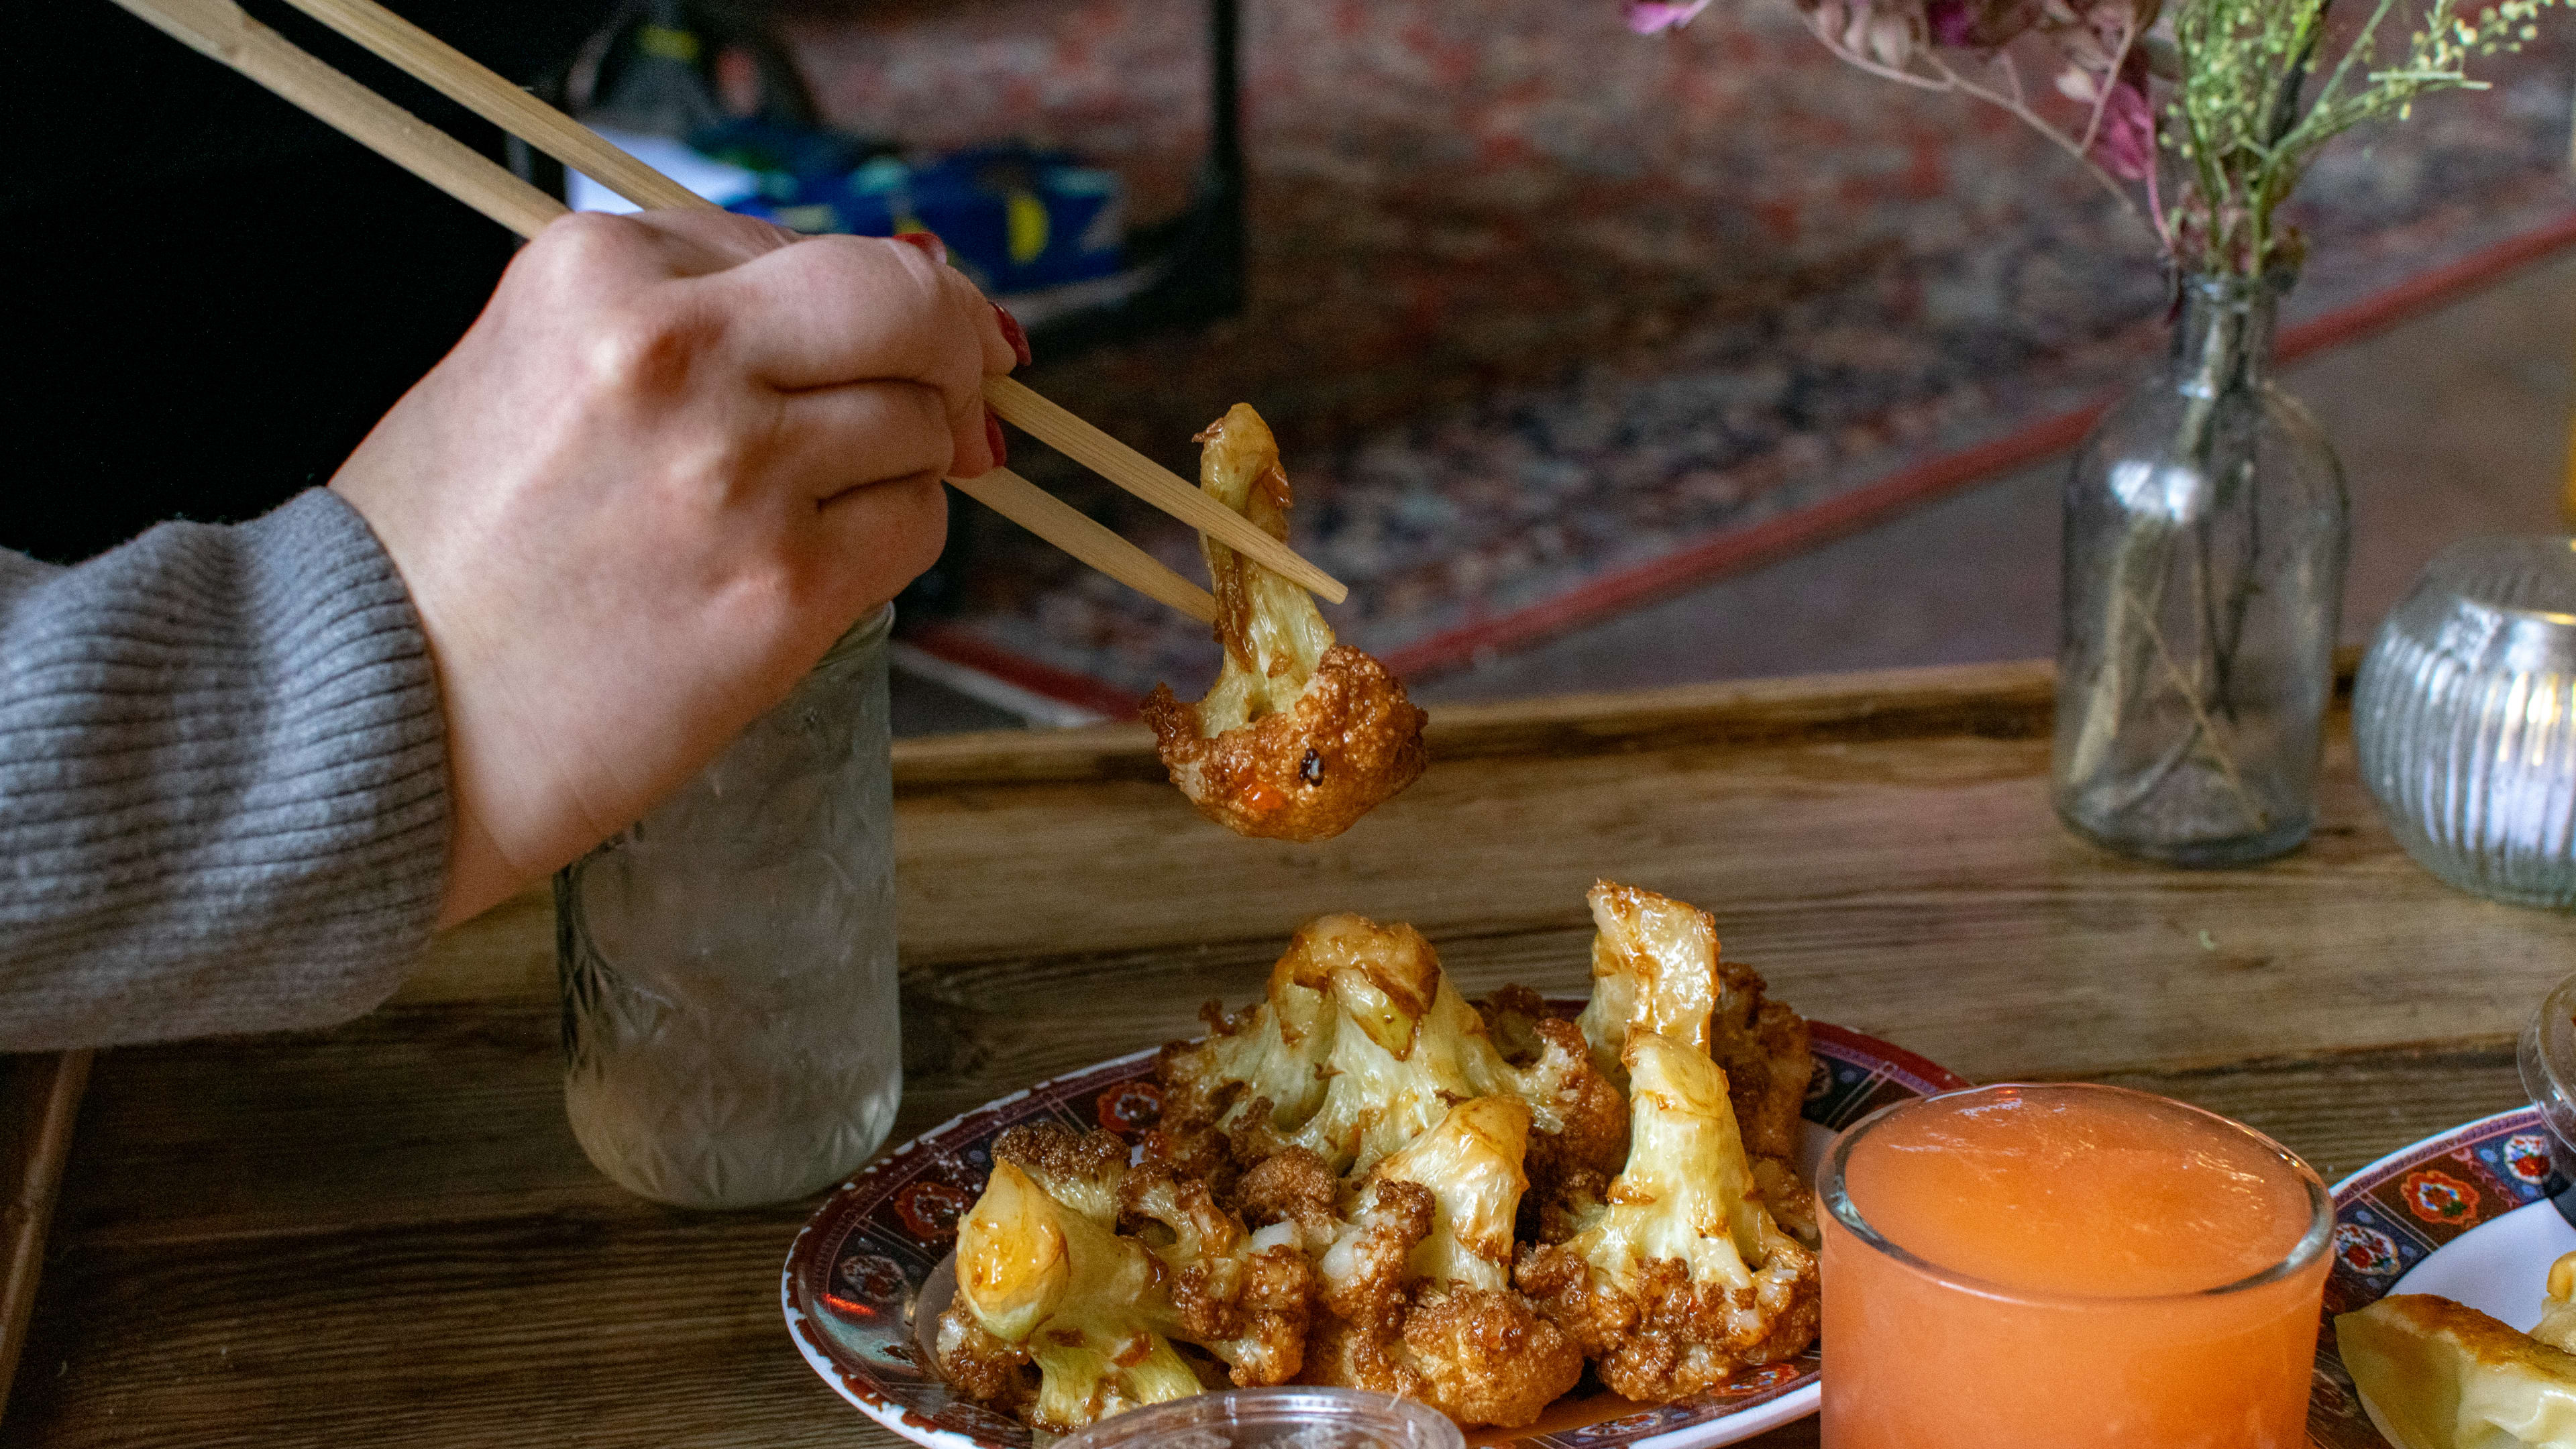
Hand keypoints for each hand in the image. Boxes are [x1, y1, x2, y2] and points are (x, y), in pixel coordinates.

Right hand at [330, 209, 1016, 925]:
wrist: (374, 714)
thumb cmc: (449, 555)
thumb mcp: (532, 367)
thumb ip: (691, 317)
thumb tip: (882, 296)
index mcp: (595, 273)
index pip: (802, 248)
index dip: (865, 299)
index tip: (898, 336)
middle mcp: (673, 354)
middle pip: (902, 303)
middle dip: (952, 343)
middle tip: (967, 387)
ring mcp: (736, 472)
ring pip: (921, 424)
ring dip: (900, 464)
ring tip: (793, 516)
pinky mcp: (783, 590)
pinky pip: (916, 528)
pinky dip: (888, 545)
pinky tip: (797, 576)